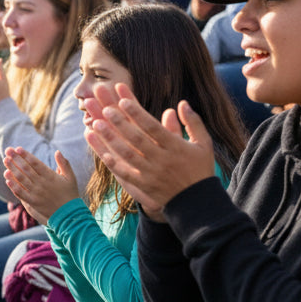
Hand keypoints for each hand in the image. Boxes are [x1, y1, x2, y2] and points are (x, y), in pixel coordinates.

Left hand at [3, 147, 78, 224]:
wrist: (69, 214)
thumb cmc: (70, 194)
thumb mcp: (71, 177)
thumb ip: (64, 164)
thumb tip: (57, 151)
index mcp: (51, 176)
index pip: (35, 163)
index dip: (26, 155)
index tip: (18, 148)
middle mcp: (42, 184)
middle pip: (26, 169)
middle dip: (16, 159)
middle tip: (8, 151)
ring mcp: (36, 193)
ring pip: (22, 179)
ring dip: (12, 169)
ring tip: (5, 161)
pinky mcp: (32, 202)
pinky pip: (21, 193)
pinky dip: (13, 186)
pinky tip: (7, 179)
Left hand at [82, 83, 216, 218]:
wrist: (197, 200)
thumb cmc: (200, 168)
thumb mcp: (204, 143)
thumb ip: (193, 122)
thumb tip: (182, 102)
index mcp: (176, 147)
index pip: (153, 127)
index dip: (137, 114)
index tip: (123, 101)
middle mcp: (162, 159)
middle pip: (137, 138)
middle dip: (120, 123)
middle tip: (104, 109)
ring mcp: (151, 173)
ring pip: (127, 154)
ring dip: (111, 139)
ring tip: (96, 125)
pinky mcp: (144, 185)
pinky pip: (125, 173)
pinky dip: (113, 163)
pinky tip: (101, 152)